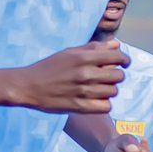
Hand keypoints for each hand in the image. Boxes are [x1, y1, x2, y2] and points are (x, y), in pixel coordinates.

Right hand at [13, 42, 128, 114]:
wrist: (28, 86)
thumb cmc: (49, 67)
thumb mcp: (70, 52)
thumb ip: (94, 48)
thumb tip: (117, 44)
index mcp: (83, 57)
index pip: (117, 56)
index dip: (124, 59)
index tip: (123, 63)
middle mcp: (85, 74)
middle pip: (118, 76)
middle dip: (116, 75)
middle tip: (107, 77)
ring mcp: (83, 91)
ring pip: (113, 91)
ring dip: (109, 90)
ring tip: (98, 88)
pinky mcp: (80, 107)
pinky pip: (106, 106)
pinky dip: (104, 104)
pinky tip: (95, 100)